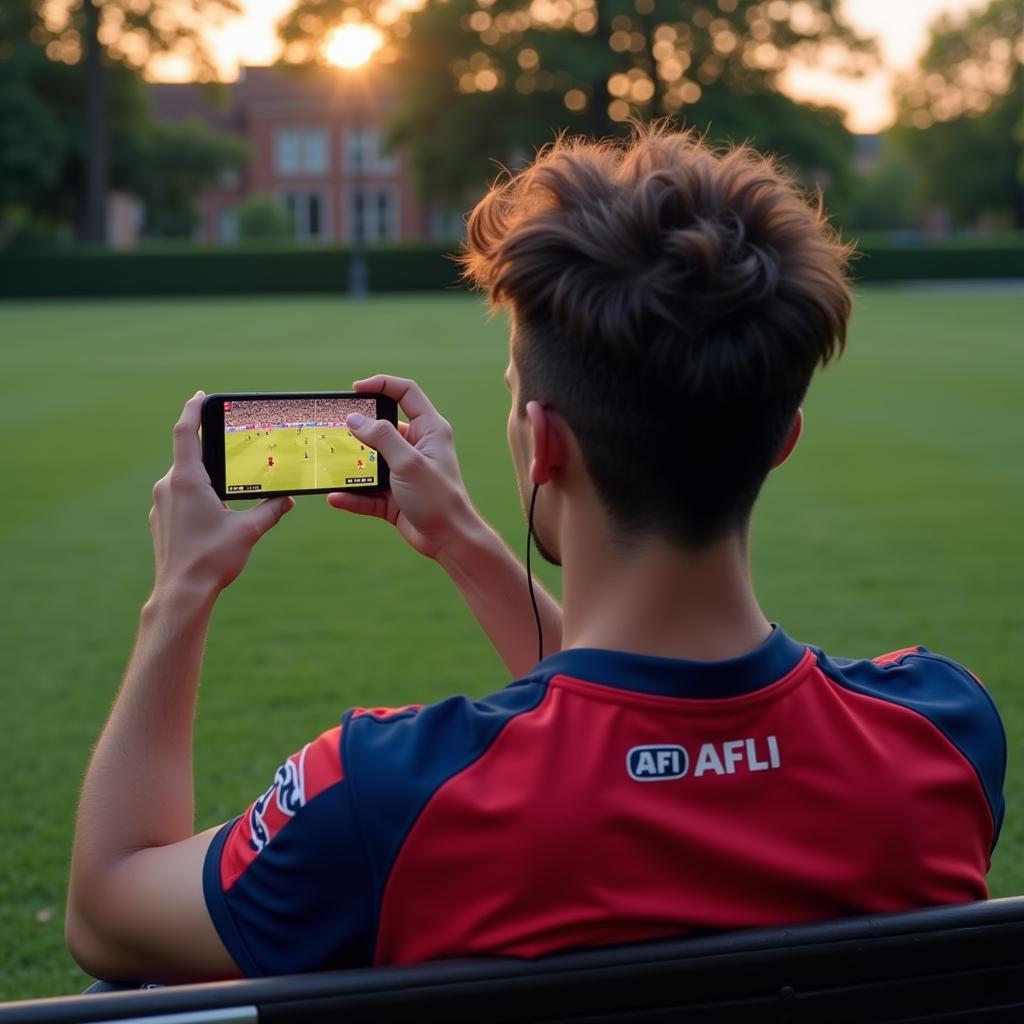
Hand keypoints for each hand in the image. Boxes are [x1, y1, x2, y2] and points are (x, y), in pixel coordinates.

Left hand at [149, 392, 292, 597]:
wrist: (181, 592)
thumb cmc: (212, 559)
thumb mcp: (249, 531)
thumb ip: (270, 510)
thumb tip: (287, 500)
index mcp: (187, 480)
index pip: (185, 433)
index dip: (192, 410)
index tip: (201, 395)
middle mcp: (168, 487)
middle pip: (188, 456)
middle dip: (210, 451)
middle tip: (232, 447)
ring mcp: (161, 505)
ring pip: (184, 479)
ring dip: (205, 477)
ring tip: (228, 486)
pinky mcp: (160, 521)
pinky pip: (178, 498)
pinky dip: (196, 496)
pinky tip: (215, 512)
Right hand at [327, 375, 477, 558]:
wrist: (449, 541)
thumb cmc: (438, 498)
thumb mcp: (408, 463)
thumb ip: (382, 437)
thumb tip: (355, 420)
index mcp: (429, 430)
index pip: (406, 393)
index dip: (381, 385)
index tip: (356, 390)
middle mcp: (417, 448)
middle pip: (382, 428)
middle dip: (358, 430)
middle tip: (334, 430)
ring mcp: (404, 473)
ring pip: (371, 462)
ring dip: (352, 466)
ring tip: (329, 465)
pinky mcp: (394, 497)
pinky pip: (367, 492)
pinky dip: (352, 496)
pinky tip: (336, 498)